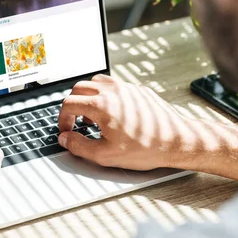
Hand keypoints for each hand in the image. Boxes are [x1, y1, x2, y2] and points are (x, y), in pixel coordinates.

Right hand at [58, 74, 185, 170]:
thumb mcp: (105, 155)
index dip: (62, 118)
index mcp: (101, 105)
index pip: (69, 103)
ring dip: (88, 97)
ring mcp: (127, 88)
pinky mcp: (138, 90)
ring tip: (92, 117)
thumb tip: (66, 139)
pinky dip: (106, 95)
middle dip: (72, 105)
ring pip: (96, 82)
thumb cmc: (146, 149)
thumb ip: (79, 146)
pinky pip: (115, 85)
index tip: (66, 130)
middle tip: (75, 122)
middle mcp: (113, 91)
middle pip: (79, 88)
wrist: (175, 141)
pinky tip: (112, 113)